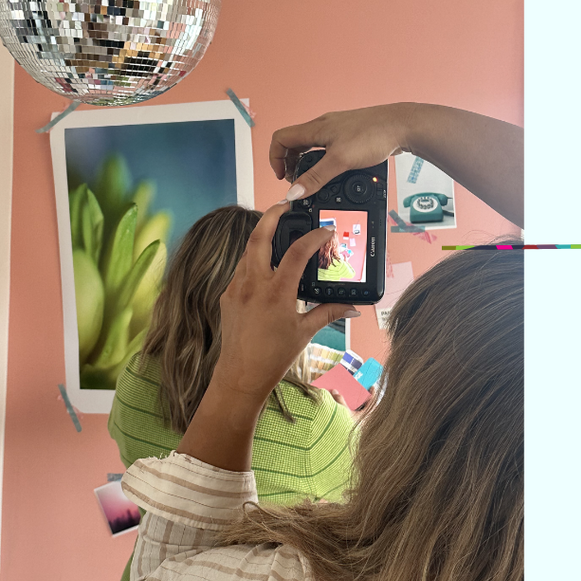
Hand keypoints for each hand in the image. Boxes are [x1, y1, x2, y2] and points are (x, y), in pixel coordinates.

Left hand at [208, 201, 359, 402]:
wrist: (240, 376)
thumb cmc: (273, 356)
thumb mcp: (306, 332)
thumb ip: (328, 313)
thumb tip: (353, 308)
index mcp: (276, 292)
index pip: (297, 252)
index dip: (314, 236)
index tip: (325, 230)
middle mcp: (253, 285)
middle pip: (259, 238)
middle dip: (271, 216)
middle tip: (286, 204)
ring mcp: (236, 289)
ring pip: (247, 252)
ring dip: (261, 237)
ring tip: (278, 231)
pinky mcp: (228, 296)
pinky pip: (241, 269)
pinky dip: (254, 260)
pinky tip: (266, 266)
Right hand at [269, 104, 416, 202]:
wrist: (402, 127)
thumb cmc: (374, 135)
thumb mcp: (340, 161)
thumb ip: (316, 177)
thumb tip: (294, 191)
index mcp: (316, 128)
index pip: (281, 138)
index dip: (275, 158)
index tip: (282, 177)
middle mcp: (325, 126)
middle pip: (296, 143)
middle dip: (292, 163)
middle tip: (298, 182)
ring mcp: (339, 130)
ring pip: (314, 146)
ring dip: (309, 163)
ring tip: (314, 180)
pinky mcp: (352, 136)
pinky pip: (330, 148)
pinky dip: (326, 161)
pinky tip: (336, 173)